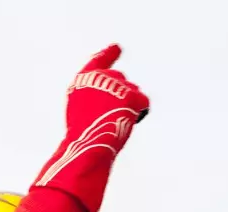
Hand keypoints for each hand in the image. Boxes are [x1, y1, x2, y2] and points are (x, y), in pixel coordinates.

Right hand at [32, 44, 149, 211]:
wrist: (86, 148)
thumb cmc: (82, 139)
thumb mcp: (83, 114)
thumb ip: (95, 100)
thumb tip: (118, 99)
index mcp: (82, 81)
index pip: (98, 61)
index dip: (109, 54)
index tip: (117, 47)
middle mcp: (98, 77)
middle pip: (121, 79)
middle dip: (122, 96)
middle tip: (113, 117)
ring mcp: (114, 84)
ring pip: (134, 91)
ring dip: (129, 108)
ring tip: (115, 123)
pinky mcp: (129, 95)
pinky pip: (144, 103)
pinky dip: (140, 114)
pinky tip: (129, 123)